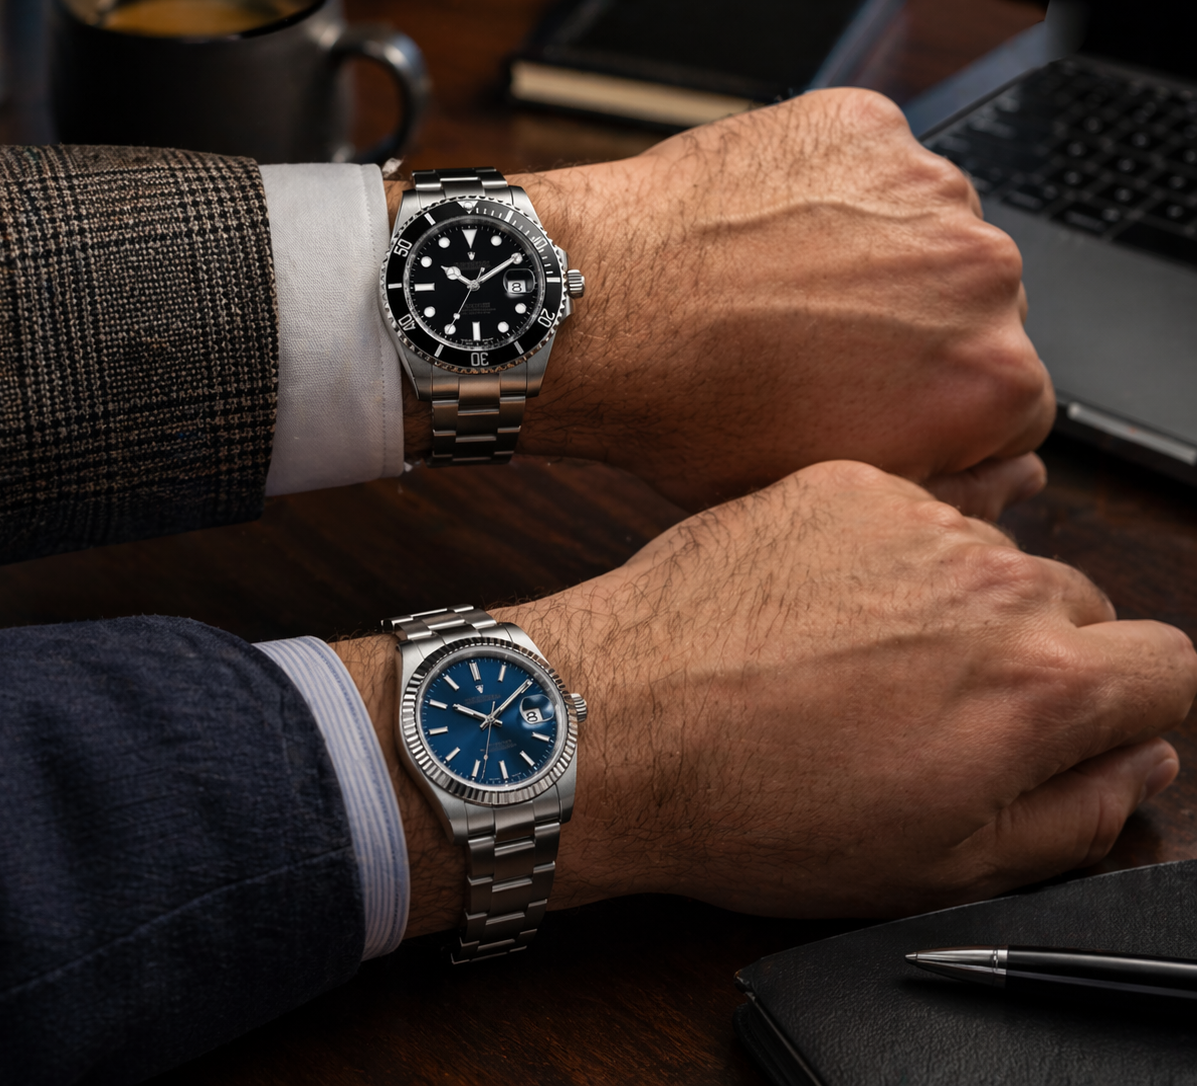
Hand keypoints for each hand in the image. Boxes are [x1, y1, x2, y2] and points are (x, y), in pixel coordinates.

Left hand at [336, 462, 1195, 933]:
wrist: (617, 724)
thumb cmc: (754, 803)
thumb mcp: (935, 862)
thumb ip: (1071, 813)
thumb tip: (1136, 768)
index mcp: (1038, 683)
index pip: (1166, 666)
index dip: (1128, 705)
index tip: (1079, 722)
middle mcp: (991, 582)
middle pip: (1074, 605)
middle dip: (1032, 654)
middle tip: (935, 703)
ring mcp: (912, 520)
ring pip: (985, 554)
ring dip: (950, 598)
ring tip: (856, 654)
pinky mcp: (836, 482)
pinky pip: (903, 511)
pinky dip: (880, 551)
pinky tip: (812, 605)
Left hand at [394, 89, 1053, 510]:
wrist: (596, 309)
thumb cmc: (688, 413)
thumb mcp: (818, 491)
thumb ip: (936, 485)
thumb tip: (1006, 474)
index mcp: (988, 381)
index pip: (1014, 402)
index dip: (939, 410)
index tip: (881, 403)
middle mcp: (982, 274)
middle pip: (975, 310)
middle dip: (913, 333)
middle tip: (817, 348)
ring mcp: (924, 188)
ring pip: (926, 234)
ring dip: (875, 259)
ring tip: (781, 291)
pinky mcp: (864, 128)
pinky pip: (871, 171)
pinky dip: (832, 197)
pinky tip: (767, 238)